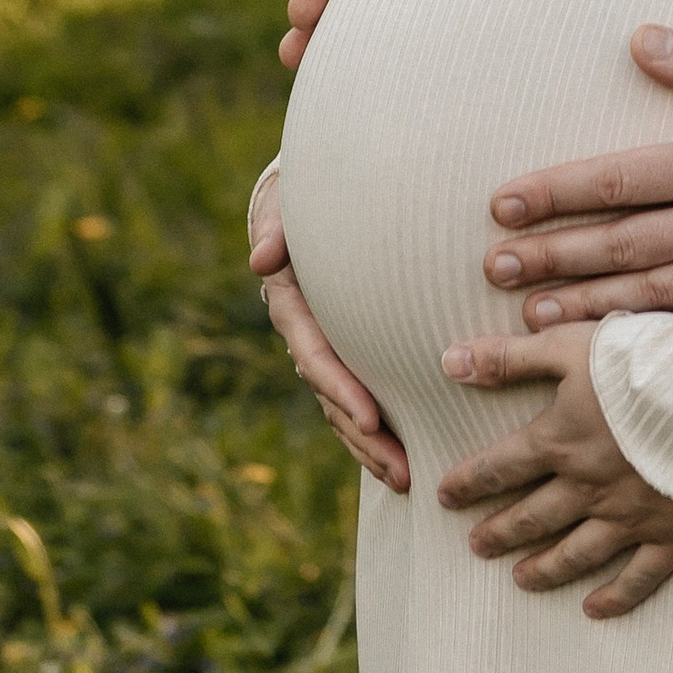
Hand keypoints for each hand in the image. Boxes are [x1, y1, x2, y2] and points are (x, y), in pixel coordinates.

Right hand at [250, 166, 409, 494]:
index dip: (340, 387)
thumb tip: (263, 258)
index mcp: (293, 302)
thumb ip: (273, 225)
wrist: (312, 194)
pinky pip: (361, 393)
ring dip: (373, 445)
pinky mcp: (351, 348)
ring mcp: (329, 345)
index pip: (316, 353)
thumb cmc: (301, 194)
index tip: (370, 417)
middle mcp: (308, 332)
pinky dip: (379, 427)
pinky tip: (409, 455)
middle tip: (402, 469)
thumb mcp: (282, 200)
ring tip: (410, 478)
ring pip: (345, 406)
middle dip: (364, 436)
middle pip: (334, 395)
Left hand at [437, 325, 672, 619]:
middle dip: (500, 530)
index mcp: (561, 441)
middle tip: (476, 546)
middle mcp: (588, 487)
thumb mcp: (573, 345)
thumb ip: (510, 357)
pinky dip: (615, 596)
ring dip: (543, 567)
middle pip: (532, 516)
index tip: (446, 495)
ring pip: (576, 552)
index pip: (501, 466)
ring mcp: (630, 516)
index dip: (470, 481)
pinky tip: (593, 608)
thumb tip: (449, 361)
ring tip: (520, 578)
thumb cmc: (649, 362)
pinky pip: (638, 576)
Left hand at [481, 28, 672, 326]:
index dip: (555, 192)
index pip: (618, 179)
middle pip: (620, 243)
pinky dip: (648, 336)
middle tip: (494, 266)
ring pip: (649, 294)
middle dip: (552, 255)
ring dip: (587, 304)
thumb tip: (639, 42)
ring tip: (533, 316)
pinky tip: (615, 349)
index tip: (503, 203)